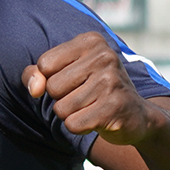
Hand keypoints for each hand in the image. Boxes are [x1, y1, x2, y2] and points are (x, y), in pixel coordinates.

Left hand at [23, 33, 162, 144]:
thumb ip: (35, 74)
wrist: (134, 115)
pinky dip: (80, 127)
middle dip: (61, 98)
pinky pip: (73, 124)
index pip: (45, 64)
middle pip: (52, 87)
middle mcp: (105, 57)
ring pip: (61, 108)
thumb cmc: (90, 90)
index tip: (73, 80)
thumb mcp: (62, 73)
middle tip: (85, 96)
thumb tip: (34, 89)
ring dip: (71, 114)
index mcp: (91, 41)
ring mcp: (112, 82)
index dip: (50, 79)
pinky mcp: (115, 108)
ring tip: (92, 107)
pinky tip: (98, 119)